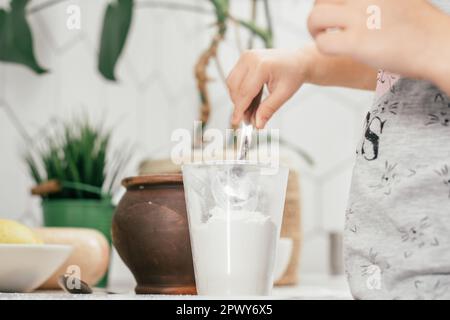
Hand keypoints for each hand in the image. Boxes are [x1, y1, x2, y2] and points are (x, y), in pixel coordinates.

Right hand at [227, 49, 312, 128]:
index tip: (236, 121)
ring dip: (238, 99)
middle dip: (239, 105)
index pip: (245, 91)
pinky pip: (234, 79)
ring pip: (231, 83)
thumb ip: (268, 109)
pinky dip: (239, 92)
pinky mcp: (243, 59)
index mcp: (262, 65)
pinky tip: (250, 100)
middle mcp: (250, 58)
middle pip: (235, 87)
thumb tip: (257, 124)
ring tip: (251, 110)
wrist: (297, 61)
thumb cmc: (293, 75)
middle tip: (248, 119)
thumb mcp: (284, 94)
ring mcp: (245, 57)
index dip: (239, 109)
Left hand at [308, 0, 449, 79]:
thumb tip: (353, 4)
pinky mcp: (357, 42)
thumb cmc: (419, 26)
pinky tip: (336, 49)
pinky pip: (322, 42)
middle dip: (319, 12)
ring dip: (315, 30)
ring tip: (325, 37)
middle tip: (326, 25)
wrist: (438, 47)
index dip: (328, 1)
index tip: (335, 10)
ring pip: (315, 17)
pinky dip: (323, 46)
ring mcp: (360, 17)